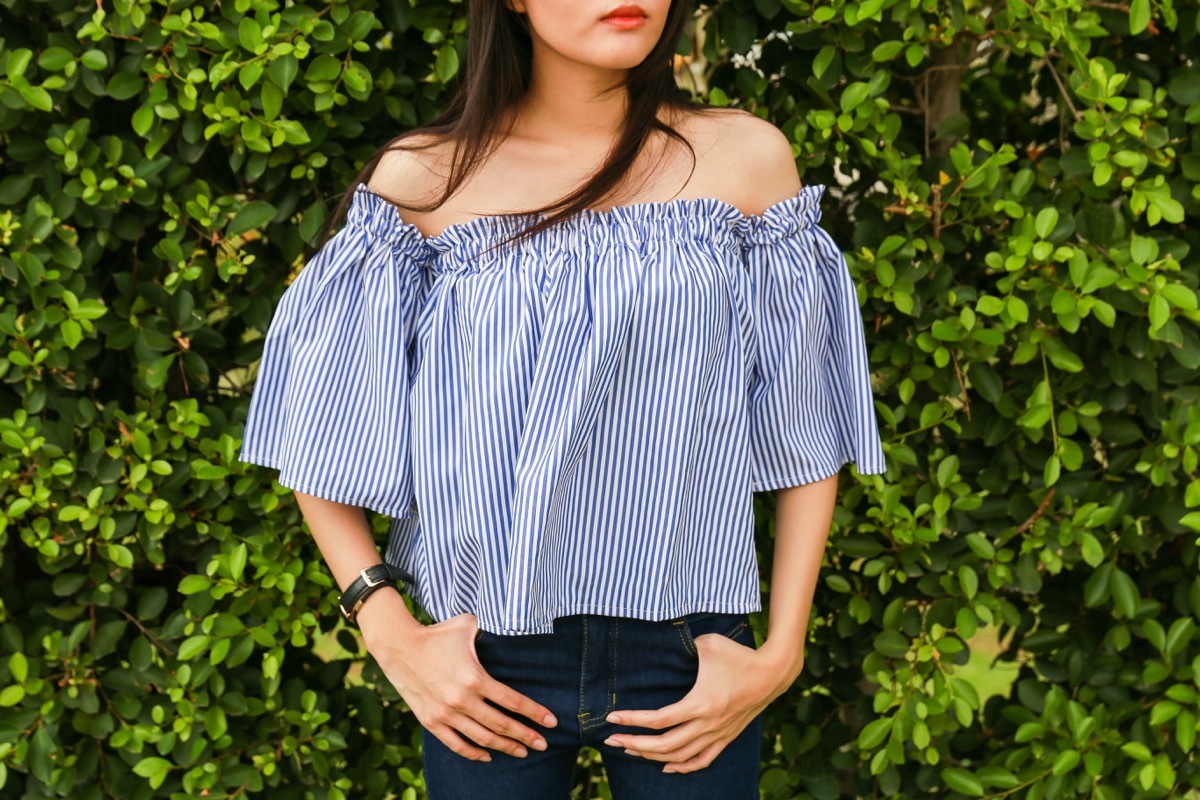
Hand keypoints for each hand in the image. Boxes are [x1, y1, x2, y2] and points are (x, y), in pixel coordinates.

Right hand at [361, 601, 557, 762]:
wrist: (399, 646)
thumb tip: (517, 623)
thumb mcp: (468, 626)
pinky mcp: (431, 721)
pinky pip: (456, 745)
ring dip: (505, 747)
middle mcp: (461, 700)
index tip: (552, 722)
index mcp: (474, 678)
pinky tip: (489, 755)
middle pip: (501, 725)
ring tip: (523, 751)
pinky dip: (474, 753)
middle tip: (543, 744)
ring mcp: (445, 714)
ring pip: (482, 739)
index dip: (534, 713)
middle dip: (526, 736)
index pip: (513, 701)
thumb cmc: (438, 634)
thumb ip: (492, 629)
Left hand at [602, 632, 803, 772]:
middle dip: (634, 744)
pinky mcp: (726, 738)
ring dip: (653, 756)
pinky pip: (702, 760)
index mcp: (700, 703)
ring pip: (680, 756)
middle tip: (612, 740)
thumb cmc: (738, 655)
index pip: (658, 719)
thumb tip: (662, 642)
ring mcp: (718, 734)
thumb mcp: (708, 643)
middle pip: (664, 744)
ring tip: (631, 750)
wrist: (772, 673)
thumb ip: (683, 645)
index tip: (611, 718)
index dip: (632, 720)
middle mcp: (708, 724)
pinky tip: (666, 766)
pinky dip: (682, 767)